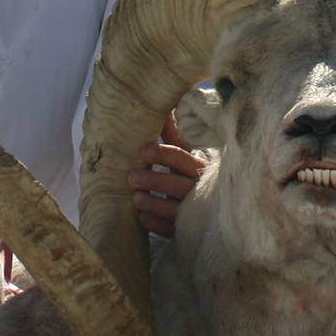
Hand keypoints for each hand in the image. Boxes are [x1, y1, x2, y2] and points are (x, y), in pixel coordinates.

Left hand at [128, 111, 205, 237]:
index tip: (143, 150)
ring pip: (175, 209)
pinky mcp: (183, 227)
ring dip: (154, 204)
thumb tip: (162, 108)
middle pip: (178, 185)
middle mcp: (197, 189)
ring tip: (135, 198)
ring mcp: (191, 210)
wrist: (204, 201)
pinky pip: (170, 228)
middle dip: (155, 181)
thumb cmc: (186, 171)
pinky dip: (156, 223)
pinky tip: (141, 218)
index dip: (164, 154)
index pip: (182, 159)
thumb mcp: (184, 151)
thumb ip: (172, 133)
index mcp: (197, 166)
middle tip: (131, 177)